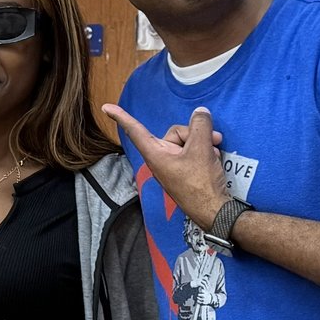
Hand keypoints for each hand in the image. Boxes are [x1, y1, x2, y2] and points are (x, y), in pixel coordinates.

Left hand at [102, 104, 230, 226]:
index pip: (136, 131)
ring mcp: (172, 166)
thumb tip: (200, 112)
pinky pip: (191, 153)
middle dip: (194, 133)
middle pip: (174, 133)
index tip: (106, 108)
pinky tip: (213, 157)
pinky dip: (203, 152)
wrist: (214, 211)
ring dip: (202, 143)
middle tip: (213, 139)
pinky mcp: (183, 171)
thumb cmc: (201, 183)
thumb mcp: (201, 149)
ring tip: (214, 152)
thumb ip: (200, 126)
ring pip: (186, 141)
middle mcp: (161, 159)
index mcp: (156, 155)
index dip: (122, 117)